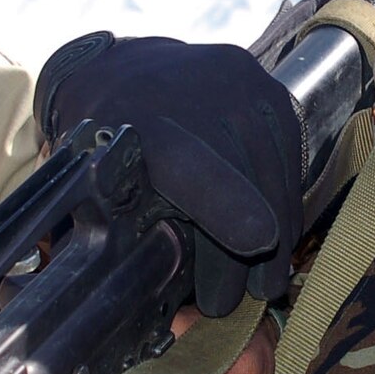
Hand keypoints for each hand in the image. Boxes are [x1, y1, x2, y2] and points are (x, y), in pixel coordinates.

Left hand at [36, 35, 303, 315]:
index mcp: (140, 121)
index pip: (189, 161)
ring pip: (274, 173)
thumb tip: (125, 300)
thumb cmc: (99, 141)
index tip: (257, 243)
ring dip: (275, 235)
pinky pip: (290, 158)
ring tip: (260, 283)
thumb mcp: (84, 180)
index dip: (226, 203)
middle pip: (243, 179)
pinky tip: (272, 234)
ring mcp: (241, 83)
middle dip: (244, 254)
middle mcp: (197, 91)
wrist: (119, 70)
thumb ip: (107, 228)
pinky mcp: (272, 90)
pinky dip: (283, 201)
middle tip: (230, 304)